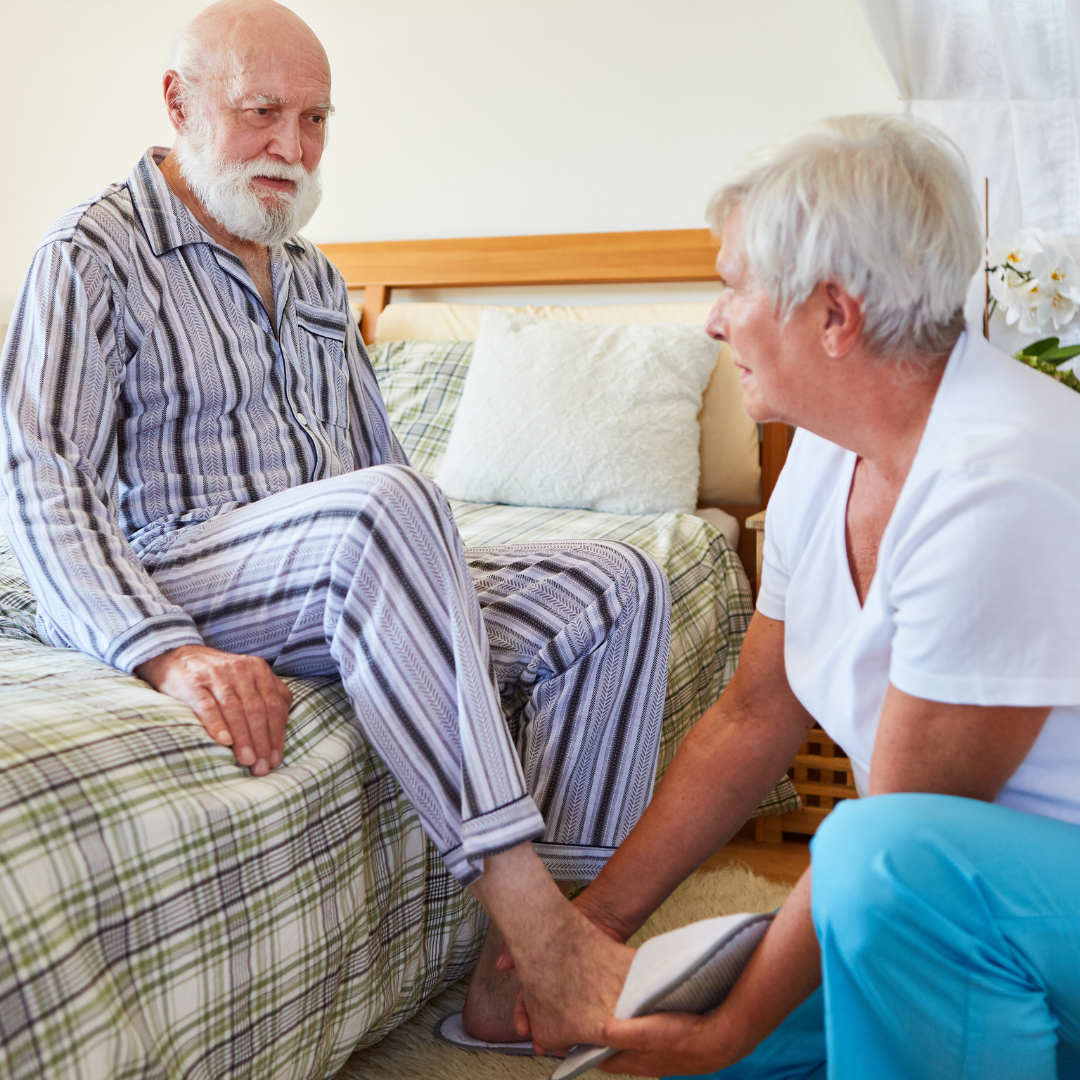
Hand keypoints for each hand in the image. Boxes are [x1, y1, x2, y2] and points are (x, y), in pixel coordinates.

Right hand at [135, 644, 291, 774]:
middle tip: (262, 766)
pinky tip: (225, 741)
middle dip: (261, 741)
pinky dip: (217, 724)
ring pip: (235, 709)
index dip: (276, 734)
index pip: (273, 704)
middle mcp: (240, 669)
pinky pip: (207, 706)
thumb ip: (269, 694)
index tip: (275, 759)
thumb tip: (284, 724)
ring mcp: (215, 675)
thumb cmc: (220, 676)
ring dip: (243, 738)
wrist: (178, 657)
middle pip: (256, 709)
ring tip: (247, 760)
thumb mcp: (248, 677)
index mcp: (258, 669)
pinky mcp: (193, 683)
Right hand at [498, 899, 627, 1047]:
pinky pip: (585, 1012)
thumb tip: (501, 965)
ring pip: (564, 1016)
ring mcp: (576, 990)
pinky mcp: (595, 993)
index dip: (522, 1016)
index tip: (523, 1029)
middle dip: (540, 1032)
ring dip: (560, 1031)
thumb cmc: (567, 924)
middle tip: (541, 1045)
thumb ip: (515, 947)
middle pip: (544, 1014)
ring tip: (561, 1045)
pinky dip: (583, 1024)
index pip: (526, 1001)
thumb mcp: (537, 934)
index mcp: (540, 974)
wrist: (602, 917)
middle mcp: (556, 984)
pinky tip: (583, 1033)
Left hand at [599, 1011, 733, 1075]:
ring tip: (616, 1014)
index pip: (603, 1060)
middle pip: (618, 1052)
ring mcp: (661, 1056)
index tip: (577, 1035)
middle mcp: (646, 1063)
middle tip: (593, 1020)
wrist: (720, 1041)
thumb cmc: (682, 1038)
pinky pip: (651, 1037)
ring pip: (635, 1046)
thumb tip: (595, 1030)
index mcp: (635, 1062)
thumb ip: (618, 1033)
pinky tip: (645, 1013)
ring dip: (625, 1033)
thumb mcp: (644, 1034)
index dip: (589, 1049)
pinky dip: (643, 1027)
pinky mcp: (675, 1045)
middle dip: (605, 1039)